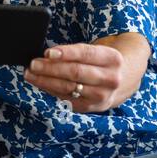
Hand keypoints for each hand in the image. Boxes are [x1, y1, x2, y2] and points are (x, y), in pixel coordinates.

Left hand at [23, 35, 149, 111]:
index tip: (47, 52)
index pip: (85, 54)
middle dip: (51, 68)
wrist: (125, 79)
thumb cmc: (103, 61)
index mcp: (112, 59)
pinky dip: (52, 91)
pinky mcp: (94, 107)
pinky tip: (41, 84)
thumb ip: (77, 52)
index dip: (66, 53)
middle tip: (33, 64)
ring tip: (31, 74)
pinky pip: (68, 99)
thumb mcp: (98, 50)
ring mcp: (103, 96)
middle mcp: (111, 78)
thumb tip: (47, 55)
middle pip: (75, 72)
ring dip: (46, 81)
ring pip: (69, 88)